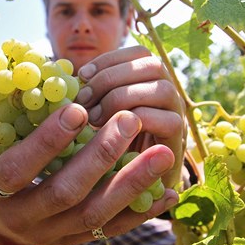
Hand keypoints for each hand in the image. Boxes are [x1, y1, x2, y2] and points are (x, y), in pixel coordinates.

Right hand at [0, 96, 177, 244]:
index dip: (47, 142)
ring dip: (131, 184)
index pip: (19, 169)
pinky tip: (168, 192)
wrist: (6, 223)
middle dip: (99, 157)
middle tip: (130, 119)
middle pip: (65, 193)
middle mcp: (26, 217)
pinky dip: (142, 211)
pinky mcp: (80, 240)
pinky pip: (115, 230)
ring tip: (162, 153)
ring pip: (96, 214)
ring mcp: (56, 233)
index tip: (79, 109)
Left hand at [75, 46, 184, 187]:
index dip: (109, 59)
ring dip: (123, 98)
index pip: (139, 53)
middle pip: (152, 64)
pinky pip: (168, 121)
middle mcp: (167, 93)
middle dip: (112, 77)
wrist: (131, 190)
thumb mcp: (95, 116)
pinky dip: (136, 121)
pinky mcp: (179, 140)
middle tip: (84, 100)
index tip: (82, 75)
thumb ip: (90, 96)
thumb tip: (65, 77)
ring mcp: (177, 115)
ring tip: (95, 118)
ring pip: (162, 88)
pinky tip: (111, 133)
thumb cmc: (107, 148)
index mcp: (148, 81)